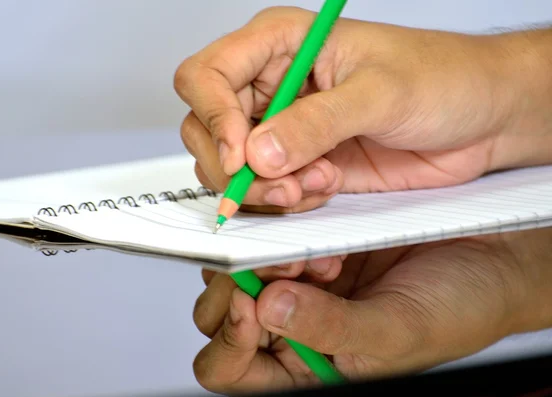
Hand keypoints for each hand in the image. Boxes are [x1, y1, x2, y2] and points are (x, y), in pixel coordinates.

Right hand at [175, 7, 551, 213]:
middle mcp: (272, 86)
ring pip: (231, 169)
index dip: (212, 116)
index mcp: (279, 44)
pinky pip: (267, 192)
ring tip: (318, 183)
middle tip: (282, 184)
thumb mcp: (379, 93)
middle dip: (236, 167)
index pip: (205, 76)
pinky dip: (287, 201)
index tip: (241, 154)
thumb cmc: (442, 77)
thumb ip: (315, 124)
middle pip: (206, 129)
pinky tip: (325, 187)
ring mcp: (283, 129)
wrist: (480, 119)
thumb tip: (257, 153)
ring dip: (266, 189)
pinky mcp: (301, 164)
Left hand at [191, 228, 551, 393]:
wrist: (492, 260)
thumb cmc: (455, 311)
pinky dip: (284, 223)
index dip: (228, 341)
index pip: (231, 367)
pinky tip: (319, 223)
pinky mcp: (313, 242)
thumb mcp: (396, 332)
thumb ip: (330, 329)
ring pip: (241, 267)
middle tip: (280, 264)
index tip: (250, 303)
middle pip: (222, 312)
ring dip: (262, 251)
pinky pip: (270, 231)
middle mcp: (295, 325)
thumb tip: (268, 310)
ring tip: (309, 244)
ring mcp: (301, 280)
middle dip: (239, 286)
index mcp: (307, 365)